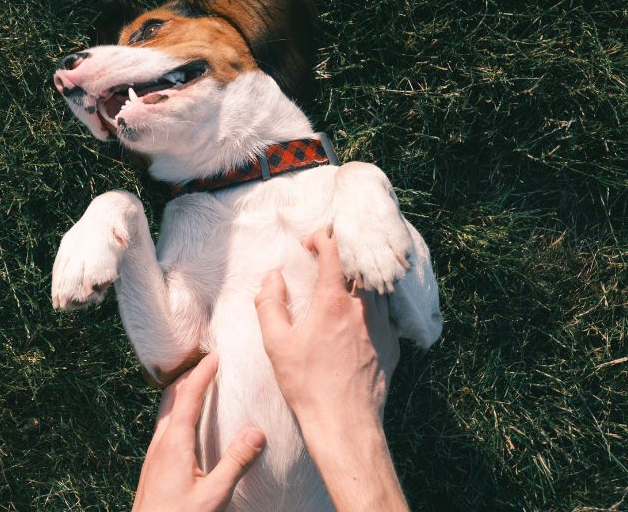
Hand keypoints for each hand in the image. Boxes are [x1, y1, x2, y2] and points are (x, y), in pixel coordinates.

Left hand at [132, 354, 265, 511]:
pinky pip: (165, 425)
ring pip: (166, 410)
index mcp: (174, 443)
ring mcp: (154, 453)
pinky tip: (190, 423)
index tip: (216, 356)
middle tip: (211, 363)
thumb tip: (257, 432)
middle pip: (173, 396)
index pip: (189, 395)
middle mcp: (160, 442)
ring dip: (183, 392)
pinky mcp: (154, 465)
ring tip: (202, 385)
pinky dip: (178, 410)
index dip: (202, 373)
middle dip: (191, 375)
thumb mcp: (213, 496)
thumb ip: (235, 464)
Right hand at [253, 228, 407, 510]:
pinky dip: (372, 302)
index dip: (322, 238)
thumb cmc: (307, 385)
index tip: (311, 242)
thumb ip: (270, 304)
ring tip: (344, 282)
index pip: (334, 252)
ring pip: (375, 286)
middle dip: (344, 254)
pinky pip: (385, 311)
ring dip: (359, 277)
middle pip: (359, 264)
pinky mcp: (392, 343)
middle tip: (328, 257)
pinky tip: (358, 315)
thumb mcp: (276, 344)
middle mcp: (362, 308)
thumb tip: (272, 277)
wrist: (345, 423)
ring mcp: (382, 325)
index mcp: (333, 302)